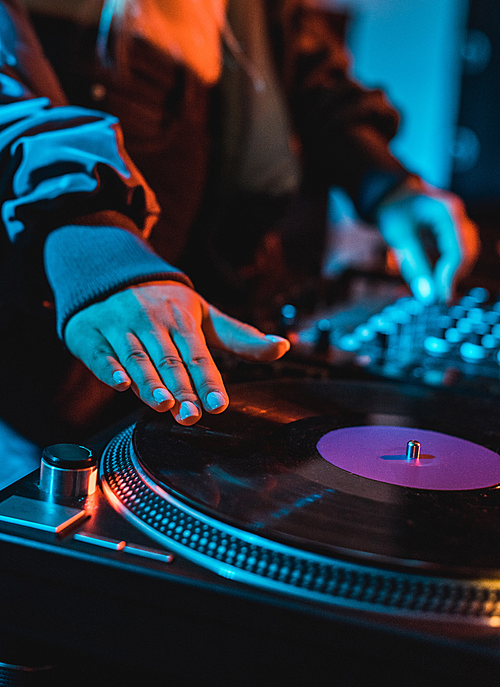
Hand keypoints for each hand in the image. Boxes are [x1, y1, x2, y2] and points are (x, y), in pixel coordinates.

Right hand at [64, 281, 289, 424]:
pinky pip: (99, 353)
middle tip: (191, 415)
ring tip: (163, 405)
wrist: (109, 272)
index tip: (218, 404)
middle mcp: (150, 321)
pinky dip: (108, 368)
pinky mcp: (89, 333)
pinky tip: (120, 384)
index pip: (198, 354)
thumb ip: (240, 336)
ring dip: (149, 382)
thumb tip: (285, 347)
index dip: (208, 380)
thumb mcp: (203, 314)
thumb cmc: (165, 302)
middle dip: (180, 389)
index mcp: (181, 318)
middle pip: (168, 360)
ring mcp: (118, 325)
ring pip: (136, 358)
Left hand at [375, 183, 479, 302]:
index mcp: (447, 212)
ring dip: (452, 273)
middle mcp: (457, 215)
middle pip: (466, 253)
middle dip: (453, 276)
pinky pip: (456, 251)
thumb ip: (413, 266)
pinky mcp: (451, 229)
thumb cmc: (392, 209)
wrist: (388, 192)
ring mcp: (456, 221)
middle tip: (437, 298)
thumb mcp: (398, 237)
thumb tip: (427, 296)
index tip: (438, 298)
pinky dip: (448, 266)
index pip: (456, 251)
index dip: (449, 277)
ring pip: (464, 253)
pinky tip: (435, 279)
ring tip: (435, 290)